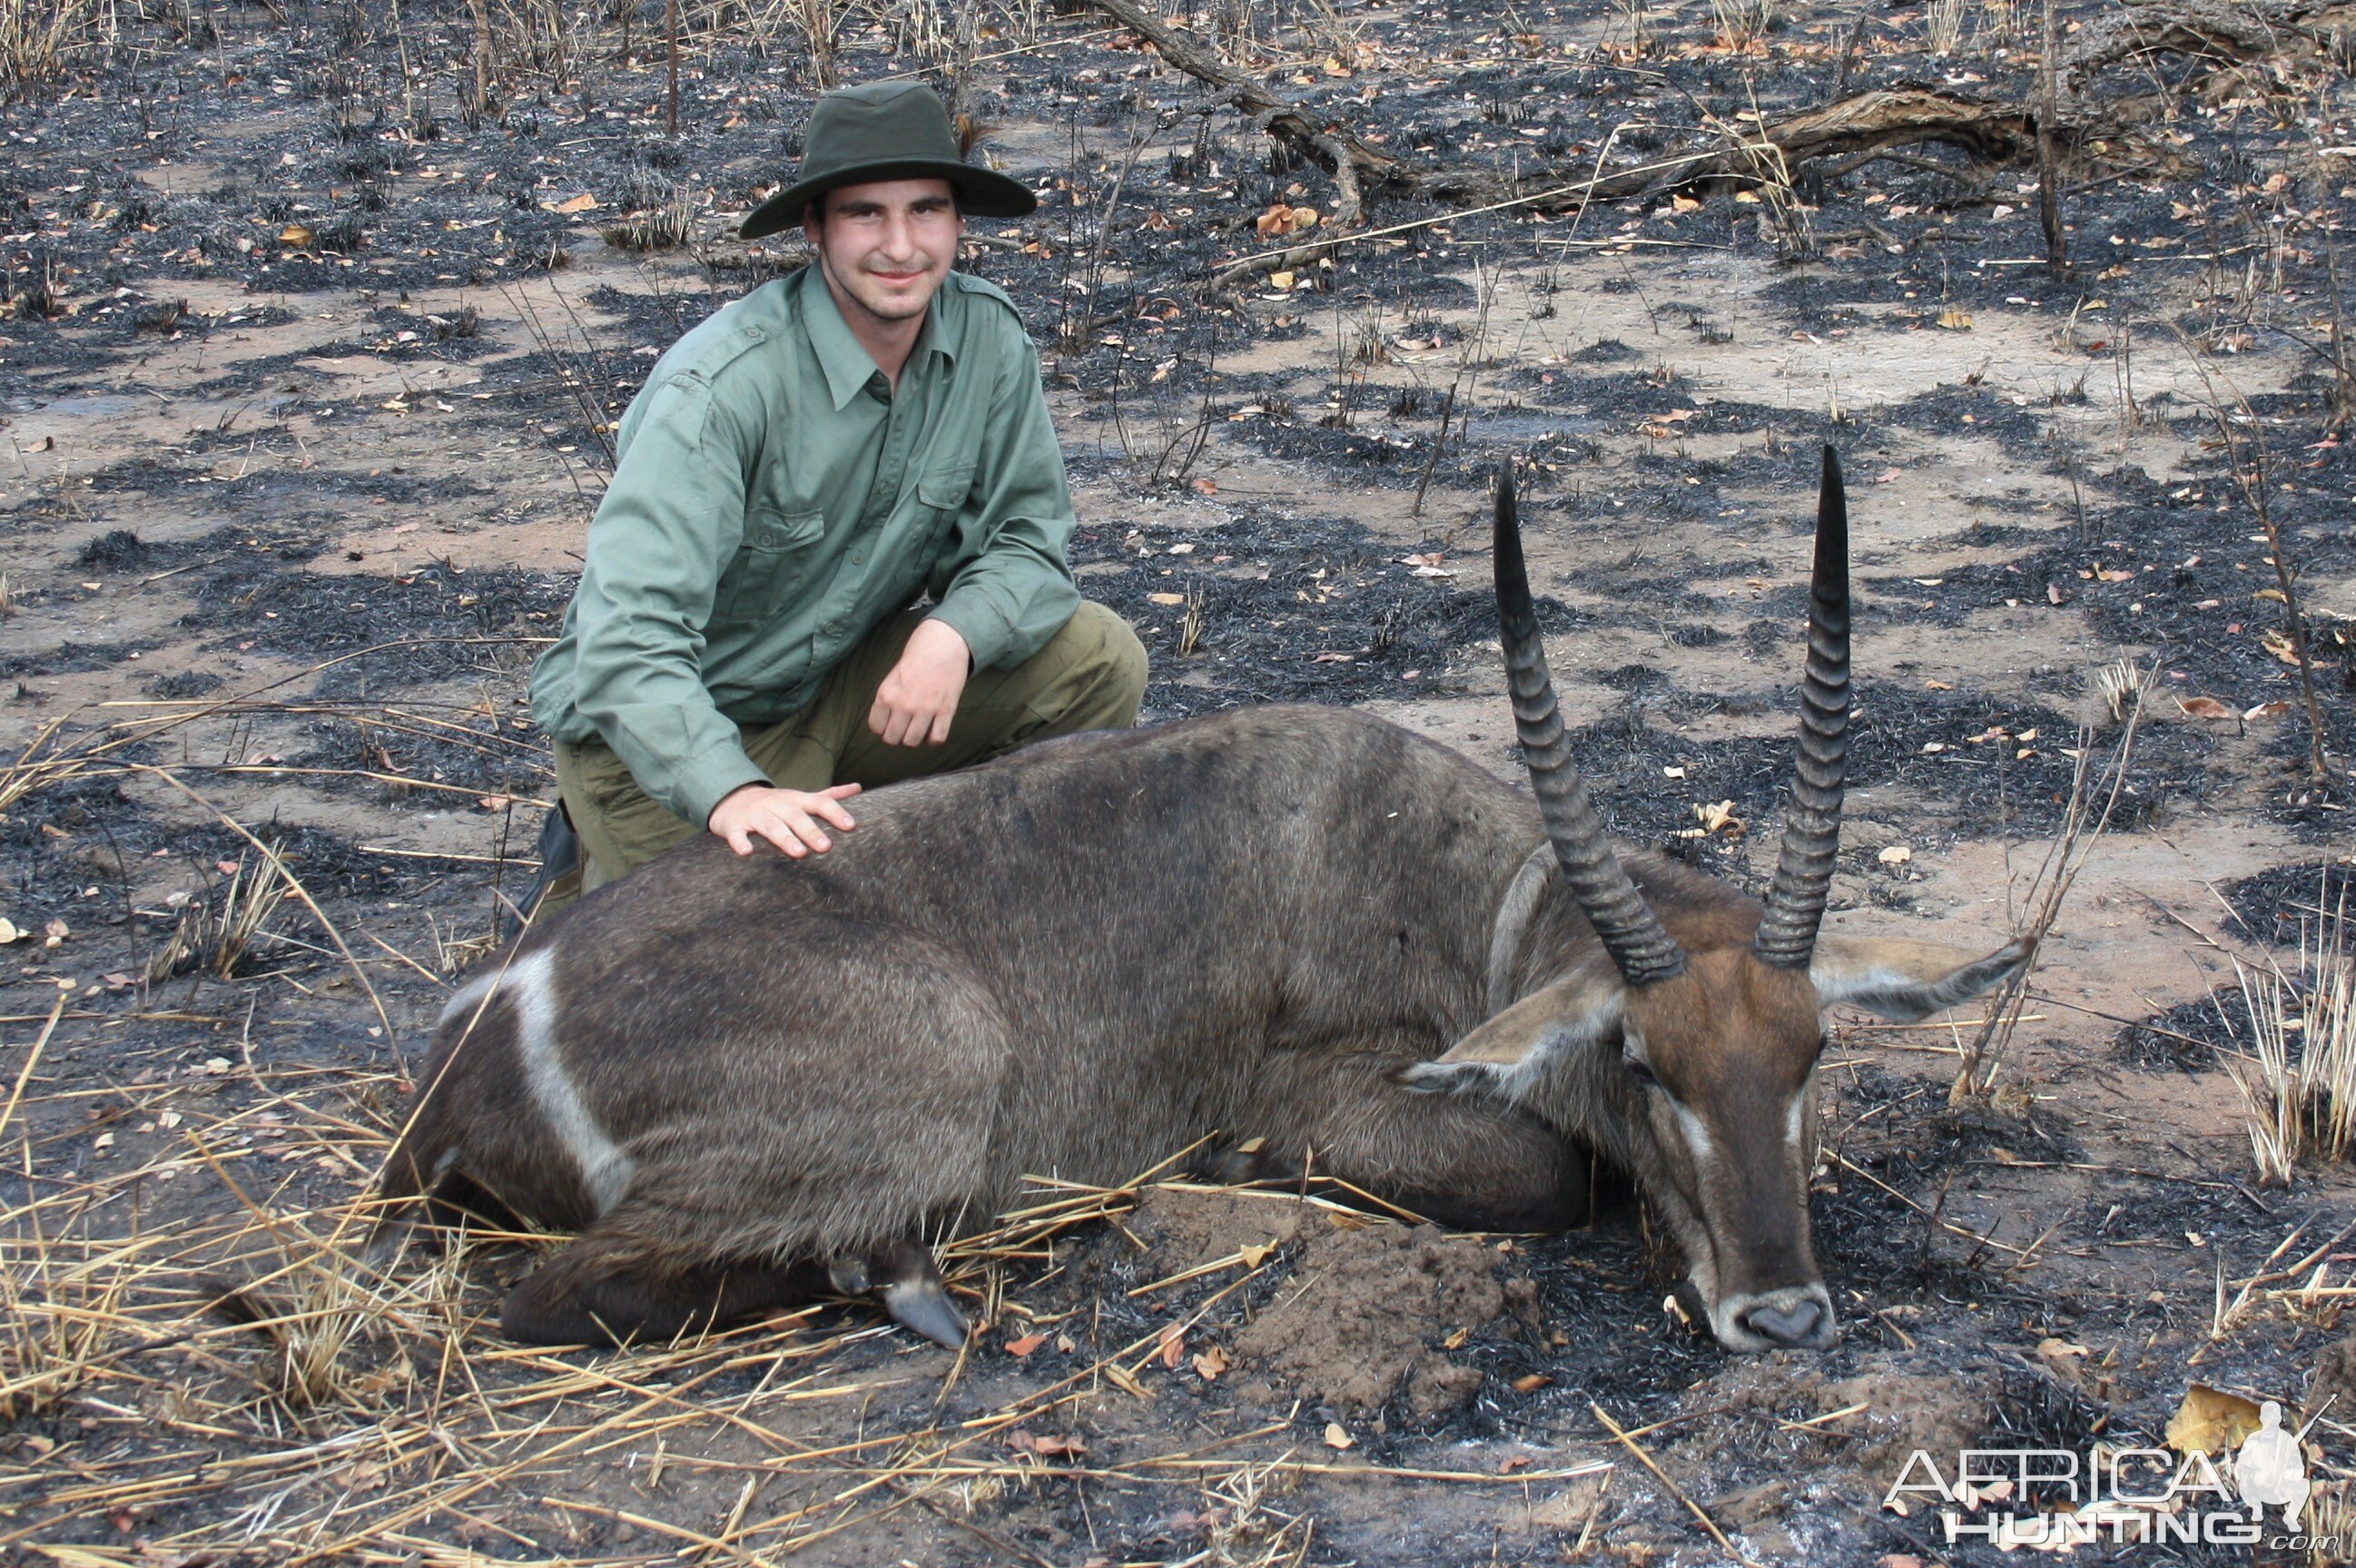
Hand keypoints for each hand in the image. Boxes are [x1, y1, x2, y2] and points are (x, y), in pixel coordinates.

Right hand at [707, 782, 861, 857]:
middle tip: (827, 847)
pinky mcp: (734, 826)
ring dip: (785, 839)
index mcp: (795, 800)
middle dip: (811, 831)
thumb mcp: (800, 797)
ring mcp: (755, 815)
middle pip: (796, 817)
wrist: (731, 799)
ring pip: (771, 826)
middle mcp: (777, 805)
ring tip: (799, 853)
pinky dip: (740, 842)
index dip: (835, 813)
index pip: (819, 803)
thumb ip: (827, 796)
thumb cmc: (774, 804)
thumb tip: (857, 788)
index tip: (851, 826)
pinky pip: (737, 834)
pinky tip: (746, 852)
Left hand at [869, 618, 969, 746]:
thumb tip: (887, 721)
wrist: (944, 642)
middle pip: (892, 738)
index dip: (883, 728)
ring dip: (914, 738)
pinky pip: (937, 738)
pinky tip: (933, 730)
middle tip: (903, 728)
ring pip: (912, 742)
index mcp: (886, 693)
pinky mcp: (945, 711)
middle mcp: (903, 704)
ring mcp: (925, 709)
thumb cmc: (918, 656)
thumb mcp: (894, 676)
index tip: (889, 724)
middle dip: (897, 736)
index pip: (876, 727)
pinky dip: (934, 739)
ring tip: (918, 729)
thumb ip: (888, 698)